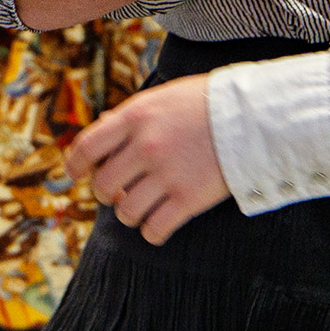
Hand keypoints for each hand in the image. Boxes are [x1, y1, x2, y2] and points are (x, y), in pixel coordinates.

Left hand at [69, 74, 229, 242]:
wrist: (254, 116)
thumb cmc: (206, 103)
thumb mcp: (162, 98)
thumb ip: (130, 115)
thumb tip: (100, 126)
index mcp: (135, 117)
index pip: (87, 147)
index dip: (74, 165)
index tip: (75, 175)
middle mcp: (145, 146)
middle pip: (103, 185)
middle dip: (106, 193)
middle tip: (117, 193)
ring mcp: (167, 174)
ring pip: (125, 211)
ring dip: (128, 214)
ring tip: (139, 209)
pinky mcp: (189, 199)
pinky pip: (154, 229)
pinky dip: (151, 233)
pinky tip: (157, 226)